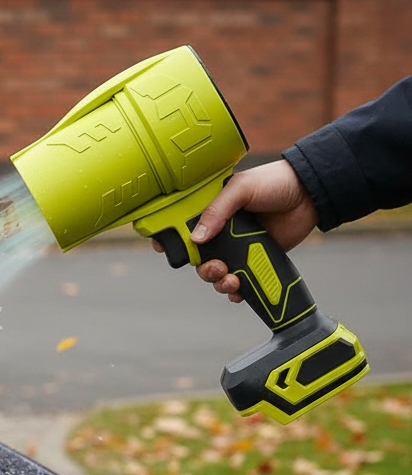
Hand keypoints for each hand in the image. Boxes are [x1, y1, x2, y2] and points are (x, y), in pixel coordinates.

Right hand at [151, 161, 318, 302]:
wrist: (311, 194)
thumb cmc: (275, 182)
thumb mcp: (241, 188)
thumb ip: (218, 210)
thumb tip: (197, 238)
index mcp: (211, 211)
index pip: (182, 227)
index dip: (170, 240)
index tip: (164, 249)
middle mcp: (221, 232)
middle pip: (198, 259)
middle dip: (203, 269)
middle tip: (218, 267)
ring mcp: (237, 248)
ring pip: (216, 275)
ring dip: (219, 282)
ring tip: (233, 280)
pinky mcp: (254, 261)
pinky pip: (239, 283)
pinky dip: (236, 291)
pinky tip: (240, 290)